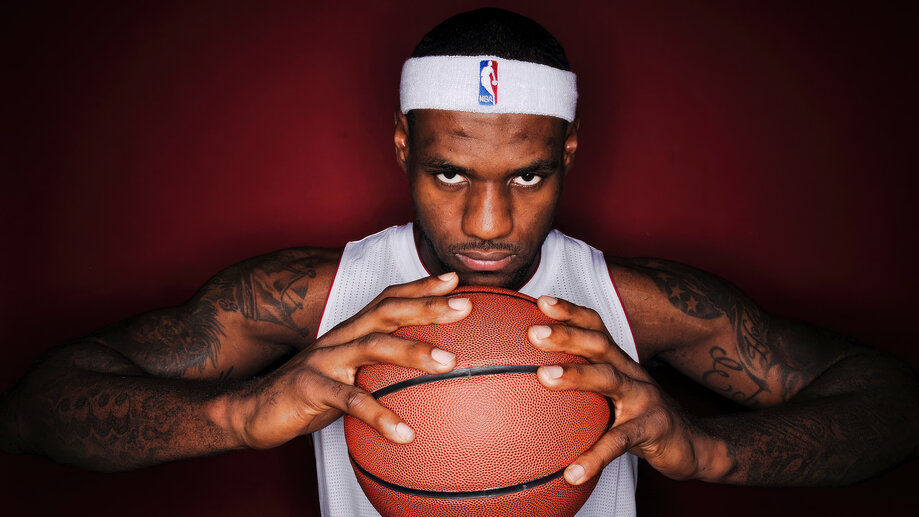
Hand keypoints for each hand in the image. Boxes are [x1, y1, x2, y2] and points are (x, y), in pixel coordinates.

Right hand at [224, 273, 470, 449]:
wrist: (253, 409)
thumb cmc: (311, 392)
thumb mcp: (348, 374)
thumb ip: (379, 368)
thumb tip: (427, 377)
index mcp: (352, 330)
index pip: (389, 299)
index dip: (420, 287)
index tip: (456, 280)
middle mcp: (341, 337)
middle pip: (388, 311)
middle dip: (427, 305)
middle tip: (466, 306)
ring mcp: (325, 359)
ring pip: (373, 346)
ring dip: (413, 351)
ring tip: (450, 363)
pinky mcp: (311, 388)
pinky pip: (350, 402)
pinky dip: (380, 416)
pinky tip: (405, 433)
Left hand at [527, 296, 721, 483]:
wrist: (693, 445)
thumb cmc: (641, 417)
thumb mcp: (614, 395)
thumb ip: (584, 383)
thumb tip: (533, 381)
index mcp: (620, 362)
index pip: (595, 328)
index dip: (571, 312)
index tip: (541, 302)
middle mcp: (631, 373)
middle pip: (599, 345)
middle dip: (567, 335)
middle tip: (533, 332)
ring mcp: (644, 400)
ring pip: (609, 380)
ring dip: (576, 376)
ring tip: (543, 378)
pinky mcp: (651, 430)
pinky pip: (618, 443)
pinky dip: (594, 457)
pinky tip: (571, 473)